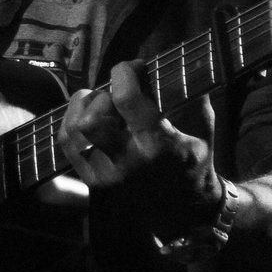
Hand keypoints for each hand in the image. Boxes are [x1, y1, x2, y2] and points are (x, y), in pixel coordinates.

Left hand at [58, 60, 223, 238]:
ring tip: (100, 102)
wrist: (186, 211)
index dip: (123, 73)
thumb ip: (188, 93)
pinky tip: (90, 116)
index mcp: (158, 144)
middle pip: (91, 118)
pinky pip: (67, 145)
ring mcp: (106, 174)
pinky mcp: (93, 182)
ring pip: (73, 130)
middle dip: (102, 96)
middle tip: (117, 94)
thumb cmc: (196, 162)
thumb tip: (173, 60)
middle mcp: (128, 160)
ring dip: (82, 107)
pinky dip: (73, 123)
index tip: (131, 66)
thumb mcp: (203, 127)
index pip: (126, 99)